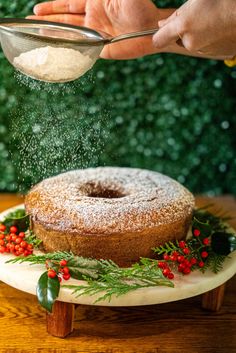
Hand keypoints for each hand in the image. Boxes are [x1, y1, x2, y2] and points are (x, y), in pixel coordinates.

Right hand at [27, 0, 172, 58]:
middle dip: (48, 20)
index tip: (37, 10)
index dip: (53, 7)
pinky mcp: (101, 49)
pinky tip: (59, 52)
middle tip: (30, 23)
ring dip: (55, 35)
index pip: (68, 4)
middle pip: (65, 19)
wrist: (152, 30)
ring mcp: (96, 34)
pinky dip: (70, 50)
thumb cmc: (140, 7)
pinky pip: (82, 49)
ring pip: (71, 34)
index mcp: (94, 3)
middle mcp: (92, 18)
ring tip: (38, 36)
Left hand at [153, 0, 235, 59]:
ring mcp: (203, 50)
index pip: (158, 40)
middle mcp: (191, 42)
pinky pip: (204, 46)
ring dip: (195, 35)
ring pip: (191, 43)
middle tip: (196, 16)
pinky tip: (216, 27)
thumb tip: (161, 24)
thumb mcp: (194, 1)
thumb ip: (175, 15)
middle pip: (177, 40)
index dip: (159, 34)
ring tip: (210, 20)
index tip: (164, 29)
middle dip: (181, 31)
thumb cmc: (220, 1)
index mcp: (183, 27)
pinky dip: (207, 39)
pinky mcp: (214, 54)